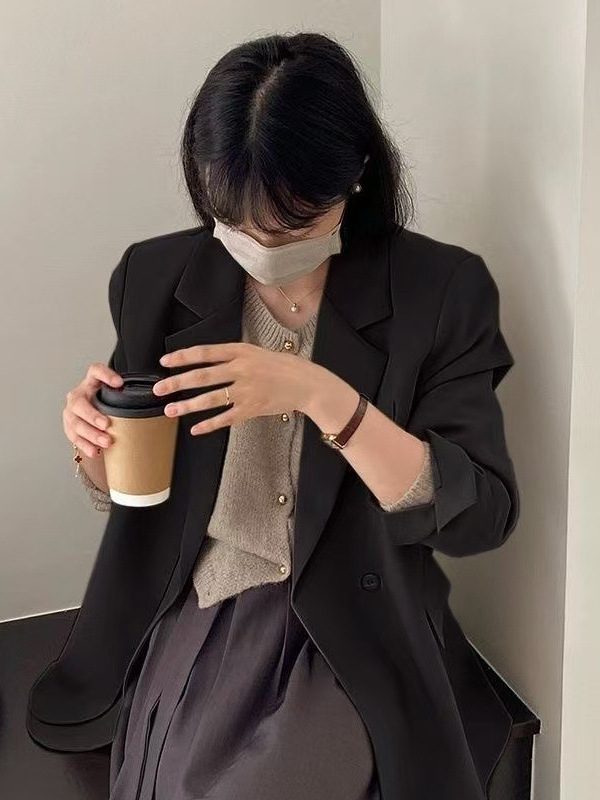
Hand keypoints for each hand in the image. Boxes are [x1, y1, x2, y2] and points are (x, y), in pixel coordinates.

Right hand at [63, 363, 123, 456]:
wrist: (95, 421)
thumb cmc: (111, 407)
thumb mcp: (117, 398)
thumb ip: (130, 398)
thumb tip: (160, 407)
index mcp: (92, 383)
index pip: (95, 371)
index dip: (105, 375)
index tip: (119, 383)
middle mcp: (79, 395)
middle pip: (79, 403)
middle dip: (93, 415)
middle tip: (106, 424)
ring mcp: (72, 412)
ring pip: (76, 423)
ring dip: (91, 434)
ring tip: (106, 442)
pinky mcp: (69, 427)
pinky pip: (74, 438)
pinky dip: (85, 445)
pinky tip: (95, 451)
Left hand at [153, 342, 315, 434]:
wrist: (307, 383)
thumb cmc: (283, 367)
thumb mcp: (257, 352)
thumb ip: (234, 357)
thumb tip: (206, 362)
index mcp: (241, 352)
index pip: (204, 352)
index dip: (182, 357)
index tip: (164, 361)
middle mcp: (241, 369)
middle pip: (202, 376)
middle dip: (176, 383)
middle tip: (158, 389)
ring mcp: (246, 390)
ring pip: (210, 398)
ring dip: (187, 405)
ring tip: (170, 410)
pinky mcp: (252, 408)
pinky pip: (226, 418)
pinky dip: (210, 424)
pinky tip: (195, 429)